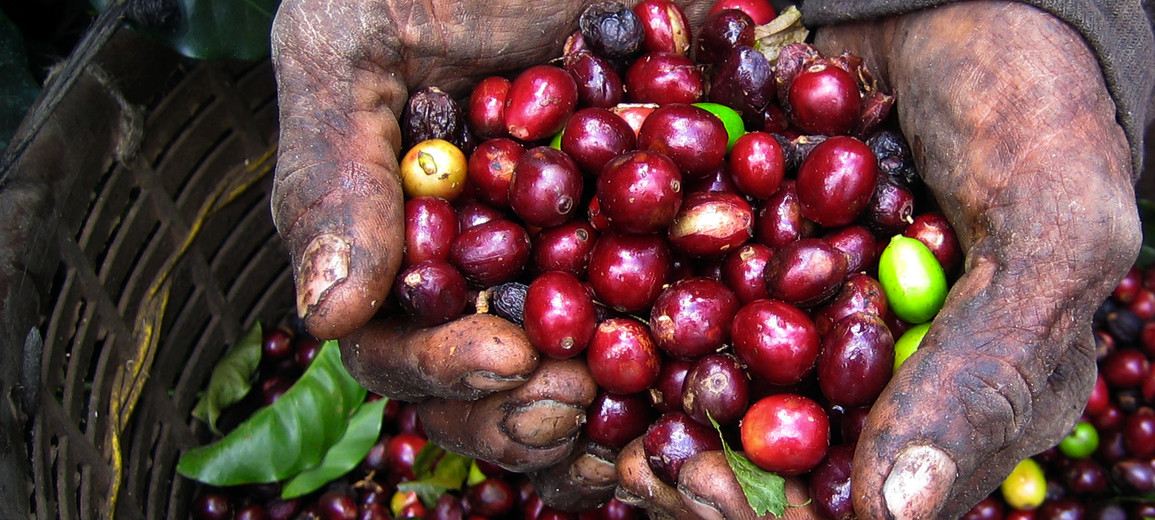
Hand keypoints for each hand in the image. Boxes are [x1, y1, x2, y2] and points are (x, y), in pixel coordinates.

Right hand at [267, 0, 710, 506]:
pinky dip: (698, 344)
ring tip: (646, 420)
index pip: (398, 345)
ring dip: (613, 414)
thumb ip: (335, 175)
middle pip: (494, 384)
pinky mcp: (660, 224)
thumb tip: (326, 315)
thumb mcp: (352, 47)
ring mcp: (574, 251)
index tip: (504, 361)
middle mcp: (486, 264)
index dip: (443, 373)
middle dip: (527, 414)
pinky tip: (715, 373)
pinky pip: (679, 301)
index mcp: (400, 241)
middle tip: (576, 403)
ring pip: (584, 370)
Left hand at [616, 2, 1139, 517]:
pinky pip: (690, 281)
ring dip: (651, 386)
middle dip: (704, 456)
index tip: (702, 490)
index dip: (785, 507)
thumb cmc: (1036, 106)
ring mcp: (820, 301)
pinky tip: (582, 290)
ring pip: (723, 377)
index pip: (875, 494)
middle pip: (784, 450)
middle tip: (634, 453)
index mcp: (976, 396)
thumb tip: (894, 516)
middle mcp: (891, 366)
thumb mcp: (1047, 237)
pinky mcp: (762, 237)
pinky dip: (640, 287)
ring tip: (580, 392)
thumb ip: (983, 374)